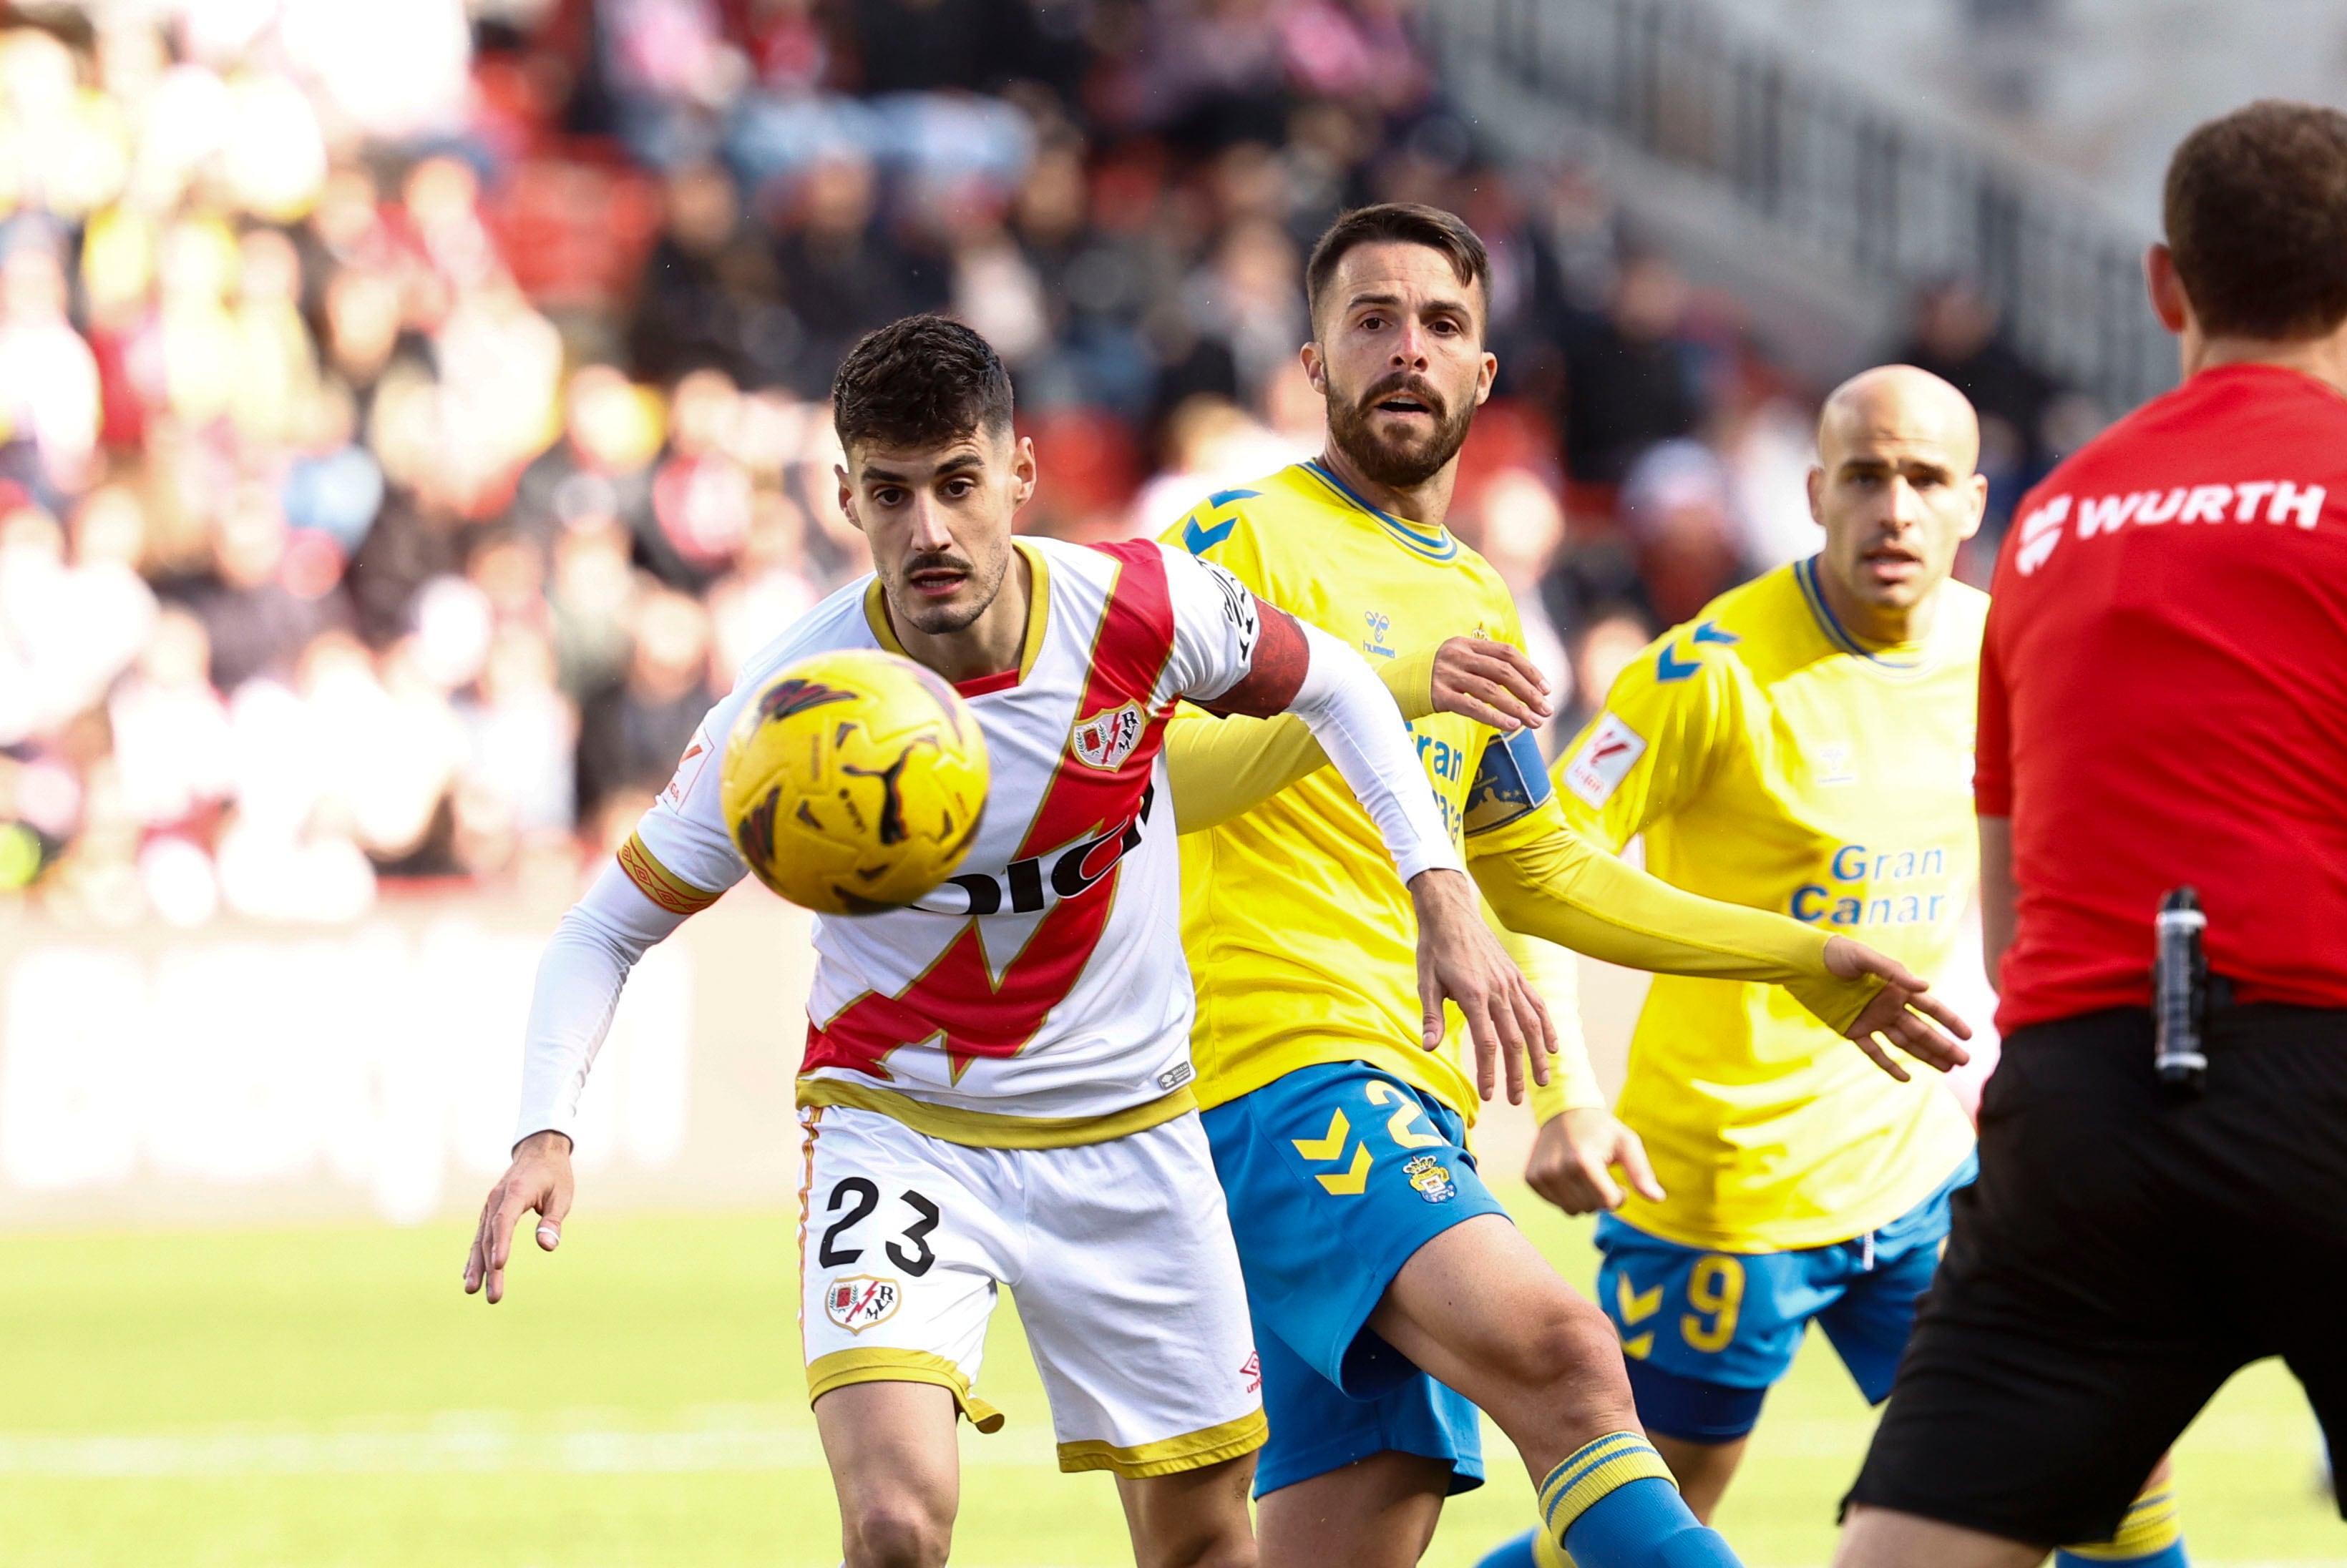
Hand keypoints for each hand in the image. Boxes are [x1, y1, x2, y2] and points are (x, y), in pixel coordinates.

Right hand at [464, 1130, 574, 1304]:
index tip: (500, 1266)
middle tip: (493, 1296)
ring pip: (480, 1239)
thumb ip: (552, 1220)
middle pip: (490, 1237)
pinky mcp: (489, 1213)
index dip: (501, 1244)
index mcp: (516, 1192)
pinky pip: (479, 1236)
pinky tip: (469, 1275)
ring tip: (472, 1290)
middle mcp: (496, 1199)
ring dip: (477, 1266)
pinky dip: (474, 1256)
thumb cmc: (554, 1175)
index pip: (505, 1221)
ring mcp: (489, 1206)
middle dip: (490, 1268)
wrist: (538, 1151)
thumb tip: (547, 1246)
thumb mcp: (561, 1195)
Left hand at [1408, 867, 1557, 1102]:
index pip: (1486, 1042)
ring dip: (1537, 1055)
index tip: (1489, 1095)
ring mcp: (1511, 982)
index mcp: (1474, 995)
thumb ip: (1431, 1016)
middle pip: (1513, 1039)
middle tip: (1514, 1100)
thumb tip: (1427, 1048)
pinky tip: (1553, 1046)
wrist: (1451, 912)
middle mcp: (1498, 990)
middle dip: (1516, 1073)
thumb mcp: (1425, 981)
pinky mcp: (1517, 976)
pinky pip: (1538, 1004)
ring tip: (1542, 1081)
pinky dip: (1547, 1026)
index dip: (1489, 1071)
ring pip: (1531, 1025)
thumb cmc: (1434, 948)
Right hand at [1428, 637, 1551, 731]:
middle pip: (1503, 672)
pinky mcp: (1438, 695)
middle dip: (1530, 692)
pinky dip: (1495, 717)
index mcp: (1466, 644)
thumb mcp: (1456, 662)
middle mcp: (1457, 655)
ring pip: (1491, 691)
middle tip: (1547, 710)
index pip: (1507, 653)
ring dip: (1518, 708)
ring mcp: (1447, 674)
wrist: (1390, 685)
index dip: (1530, 670)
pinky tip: (1512, 726)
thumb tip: (1522, 683)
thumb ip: (1482, 666)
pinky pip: (1472, 707)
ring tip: (1535, 723)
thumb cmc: (1430, 677)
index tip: (1547, 689)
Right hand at [1526, 1107, 1665, 1213]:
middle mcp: (1557, 1170)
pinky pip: (1556, 1204)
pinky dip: (1567, 1195)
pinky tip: (1569, 1175)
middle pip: (1589, 1208)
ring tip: (1586, 1175)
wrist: (1564, 1111)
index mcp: (1582, 1161)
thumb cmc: (1601, 1129)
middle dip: (1601, 1197)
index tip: (1618, 1179)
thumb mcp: (1627, 1143)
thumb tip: (1658, 1199)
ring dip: (1584, 1198)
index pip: (1607, 1203)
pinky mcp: (1531, 1178)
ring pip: (1571, 1210)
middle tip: (1601, 1174)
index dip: (1618, 1196)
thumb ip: (1641, 1172)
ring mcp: (1541, 1175)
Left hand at [1823, 936, 1973, 1080]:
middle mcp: (1889, 1006)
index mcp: (1896, 987)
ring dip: (1925, 1056)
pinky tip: (1906, 1077)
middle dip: (1943, 1045)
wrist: (1802, 963)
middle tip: (1965, 1061)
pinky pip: (1874, 1051)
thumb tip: (1927, 987)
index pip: (1930, 1007)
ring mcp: (1872, 1019)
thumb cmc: (1835, 954)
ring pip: (1905, 1042)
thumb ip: (1894, 972)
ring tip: (1948, 1069)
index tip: (1969, 1036)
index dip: (1950, 1021)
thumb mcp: (1864, 957)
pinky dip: (1889, 1065)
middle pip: (1922, 1029)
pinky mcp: (1853, 1030)